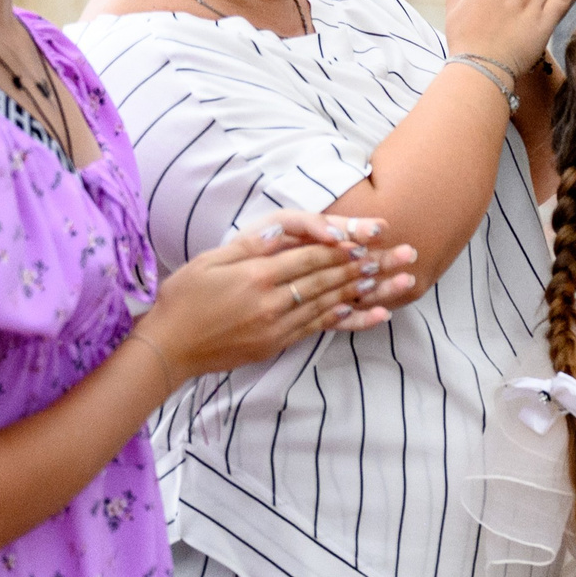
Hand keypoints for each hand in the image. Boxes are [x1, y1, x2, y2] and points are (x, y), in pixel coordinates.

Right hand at [137, 212, 417, 377]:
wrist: (167, 347)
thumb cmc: (183, 297)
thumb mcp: (211, 260)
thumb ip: (252, 245)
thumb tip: (286, 229)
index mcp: (257, 274)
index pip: (312, 255)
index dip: (345, 244)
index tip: (376, 236)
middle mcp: (273, 301)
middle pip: (331, 277)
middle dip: (374, 263)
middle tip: (408, 254)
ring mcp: (278, 326)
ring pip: (334, 303)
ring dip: (373, 290)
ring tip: (405, 280)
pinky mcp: (278, 343)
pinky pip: (322, 329)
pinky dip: (352, 321)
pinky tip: (377, 314)